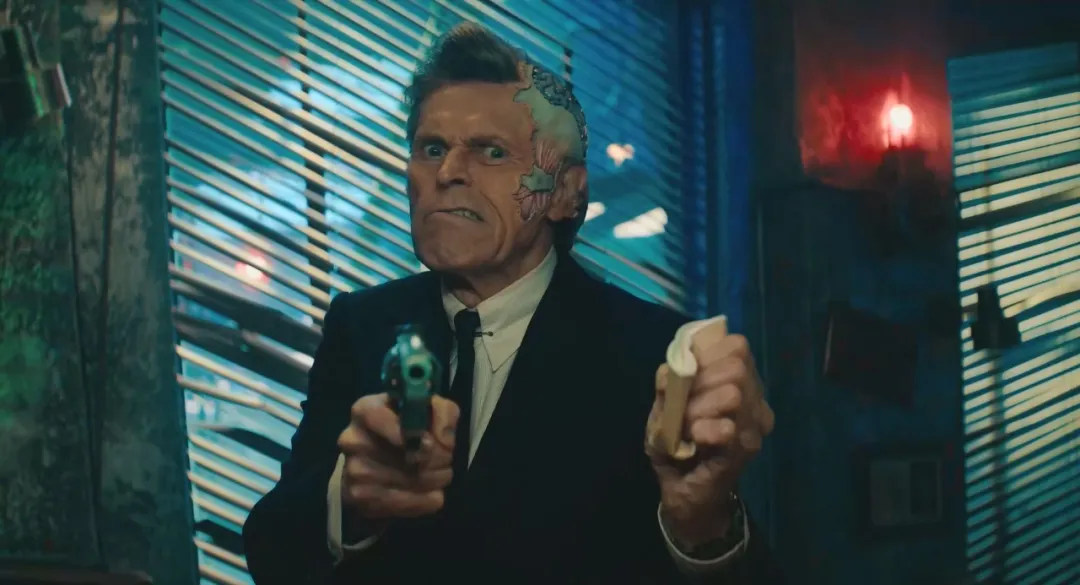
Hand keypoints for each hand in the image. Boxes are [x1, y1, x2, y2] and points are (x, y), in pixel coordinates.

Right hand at [336, 393, 459, 519]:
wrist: (379, 461)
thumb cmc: (408, 428)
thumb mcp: (430, 410)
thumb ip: (443, 413)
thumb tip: (442, 439)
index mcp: (365, 410)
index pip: (376, 416)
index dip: (406, 431)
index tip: (429, 443)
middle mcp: (352, 439)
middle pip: (400, 455)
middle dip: (435, 460)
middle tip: (446, 460)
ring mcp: (353, 470)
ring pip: (406, 481)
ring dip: (434, 481)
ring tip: (439, 475)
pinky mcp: (358, 497)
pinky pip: (402, 504)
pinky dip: (424, 500)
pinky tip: (432, 494)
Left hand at [645, 324, 773, 546]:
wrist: (683, 491)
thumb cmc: (675, 443)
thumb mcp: (663, 407)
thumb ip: (669, 381)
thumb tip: (679, 362)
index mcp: (736, 379)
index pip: (736, 346)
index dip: (708, 357)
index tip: (688, 378)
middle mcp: (753, 397)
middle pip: (736, 367)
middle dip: (701, 384)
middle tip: (684, 410)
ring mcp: (754, 424)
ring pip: (732, 394)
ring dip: (698, 409)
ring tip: (688, 428)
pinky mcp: (746, 450)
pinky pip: (727, 428)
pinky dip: (704, 431)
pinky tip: (695, 441)